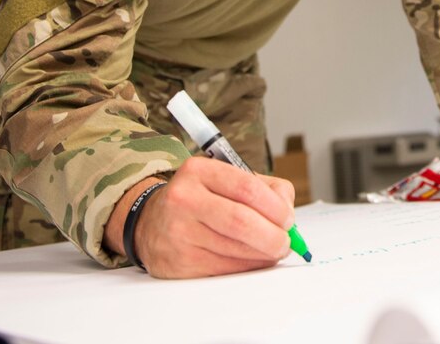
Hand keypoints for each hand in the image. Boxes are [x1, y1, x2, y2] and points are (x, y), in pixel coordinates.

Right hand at [115, 156, 296, 277]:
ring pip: (234, 249)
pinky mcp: (177, 262)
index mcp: (199, 171)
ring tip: (272, 250)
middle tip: (286, 242)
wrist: (151, 222)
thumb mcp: (228, 179)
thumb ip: (267, 189)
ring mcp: (178, 232)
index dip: (275, 208)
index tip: (288, 219)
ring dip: (263, 254)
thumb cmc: (202, 199)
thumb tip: (288, 214)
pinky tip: (252, 260)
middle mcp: (184, 199)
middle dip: (273, 236)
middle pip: (241, 221)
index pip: (247, 188)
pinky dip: (246, 267)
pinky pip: (223, 268)